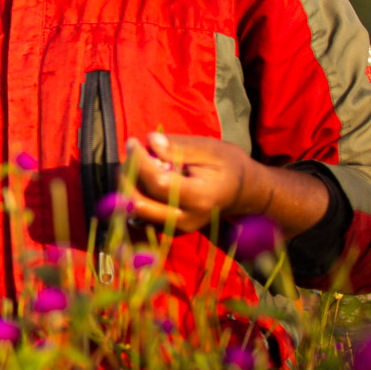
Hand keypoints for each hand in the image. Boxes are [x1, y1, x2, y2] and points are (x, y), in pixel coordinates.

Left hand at [122, 131, 253, 232]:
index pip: (158, 183)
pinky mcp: (169, 228)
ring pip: (134, 210)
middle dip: (126, 176)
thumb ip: (180, 147)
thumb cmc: (229, 166)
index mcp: (200, 198)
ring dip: (126, 185)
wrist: (243, 193)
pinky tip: (141, 177)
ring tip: (135, 163)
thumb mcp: (211, 149)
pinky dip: (133, 194)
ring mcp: (176, 228)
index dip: (139, 162)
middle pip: (138, 203)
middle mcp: (186, 219)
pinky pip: (140, 214)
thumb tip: (150, 140)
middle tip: (130, 153)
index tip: (133, 142)